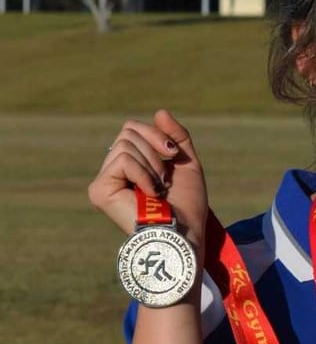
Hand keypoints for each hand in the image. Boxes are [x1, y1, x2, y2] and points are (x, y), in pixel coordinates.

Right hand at [88, 110, 207, 248]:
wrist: (185, 232)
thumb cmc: (188, 205)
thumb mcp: (186, 163)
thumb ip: (176, 137)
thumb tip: (159, 111)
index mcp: (132, 165)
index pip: (133, 129)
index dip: (157, 136)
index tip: (174, 155)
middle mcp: (114, 172)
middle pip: (128, 132)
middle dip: (156, 150)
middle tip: (166, 177)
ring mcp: (104, 181)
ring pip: (125, 144)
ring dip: (153, 165)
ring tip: (159, 188)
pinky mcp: (99, 191)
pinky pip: (123, 160)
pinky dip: (144, 174)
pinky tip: (151, 193)